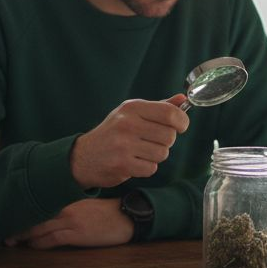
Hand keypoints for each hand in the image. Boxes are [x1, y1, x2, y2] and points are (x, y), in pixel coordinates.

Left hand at [4, 198, 131, 248]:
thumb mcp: (85, 206)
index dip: (24, 214)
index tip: (11, 219)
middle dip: (18, 227)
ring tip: (12, 241)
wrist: (127, 217)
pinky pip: (52, 239)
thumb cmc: (107, 213)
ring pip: (39, 228)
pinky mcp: (77, 233)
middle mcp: (66, 208)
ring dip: (24, 236)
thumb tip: (50, 218)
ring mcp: (71, 220)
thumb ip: (67, 208)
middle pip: (35, 217)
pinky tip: (32, 246)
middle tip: (4, 235)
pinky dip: (39, 243)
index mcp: (67, 200)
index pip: (40, 205)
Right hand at [70, 94, 188, 188]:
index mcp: (132, 108)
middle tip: (152, 141)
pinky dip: (146, 167)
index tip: (180, 126)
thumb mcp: (131, 113)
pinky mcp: (122, 164)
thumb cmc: (113, 133)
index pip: (170, 113)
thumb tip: (182, 99)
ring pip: (162, 154)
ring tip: (140, 152)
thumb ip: (158, 107)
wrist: (84, 156)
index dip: (182, 122)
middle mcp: (127, 124)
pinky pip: (151, 168)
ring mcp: (124, 145)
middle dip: (166, 142)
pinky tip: (134, 162)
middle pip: (169, 136)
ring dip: (155, 156)